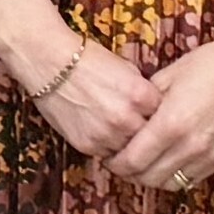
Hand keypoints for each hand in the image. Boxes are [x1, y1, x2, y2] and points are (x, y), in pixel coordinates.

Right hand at [0, 0, 157, 160]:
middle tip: (136, 124)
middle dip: (145, 132)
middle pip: (149, 138)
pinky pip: (107, 154)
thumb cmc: (87, 59)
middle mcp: (126, 118)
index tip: (154, 114)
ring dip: (127, 143)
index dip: (158, 115)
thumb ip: (143, 92)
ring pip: (129, 151)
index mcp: (140, 96)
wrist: (48, 62)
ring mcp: (106, 135)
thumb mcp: (126, 69)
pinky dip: (107, 145)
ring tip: (117, 127)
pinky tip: (100, 129)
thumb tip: (155, 109)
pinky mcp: (87, 145)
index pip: (165, 117)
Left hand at [110, 22, 213, 191]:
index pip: (133, 161)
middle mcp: (190, 146)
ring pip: (170, 184)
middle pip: (148, 178)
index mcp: (171, 124)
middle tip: (120, 161)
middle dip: (129, 173)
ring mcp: (209, 156)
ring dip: (151, 178)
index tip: (107, 156)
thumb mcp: (168, 76)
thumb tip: (127, 117)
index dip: (115, 163)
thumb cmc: (210, 65)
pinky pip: (191, 179)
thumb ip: (145, 103)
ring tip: (142, 164)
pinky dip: (174, 176)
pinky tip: (167, 162)